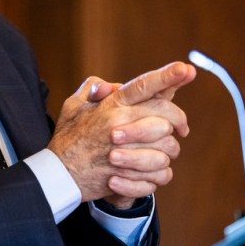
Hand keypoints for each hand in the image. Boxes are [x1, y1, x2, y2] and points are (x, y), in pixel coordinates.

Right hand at [48, 61, 194, 206]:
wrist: (57, 176)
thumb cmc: (67, 139)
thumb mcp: (74, 106)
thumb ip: (93, 88)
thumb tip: (115, 85)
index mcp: (111, 106)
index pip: (144, 86)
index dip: (167, 76)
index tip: (187, 69)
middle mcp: (120, 125)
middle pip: (165, 114)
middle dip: (179, 119)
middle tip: (182, 127)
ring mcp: (126, 151)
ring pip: (168, 146)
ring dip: (170, 149)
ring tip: (164, 151)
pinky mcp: (129, 175)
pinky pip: (162, 173)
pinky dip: (161, 173)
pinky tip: (153, 171)